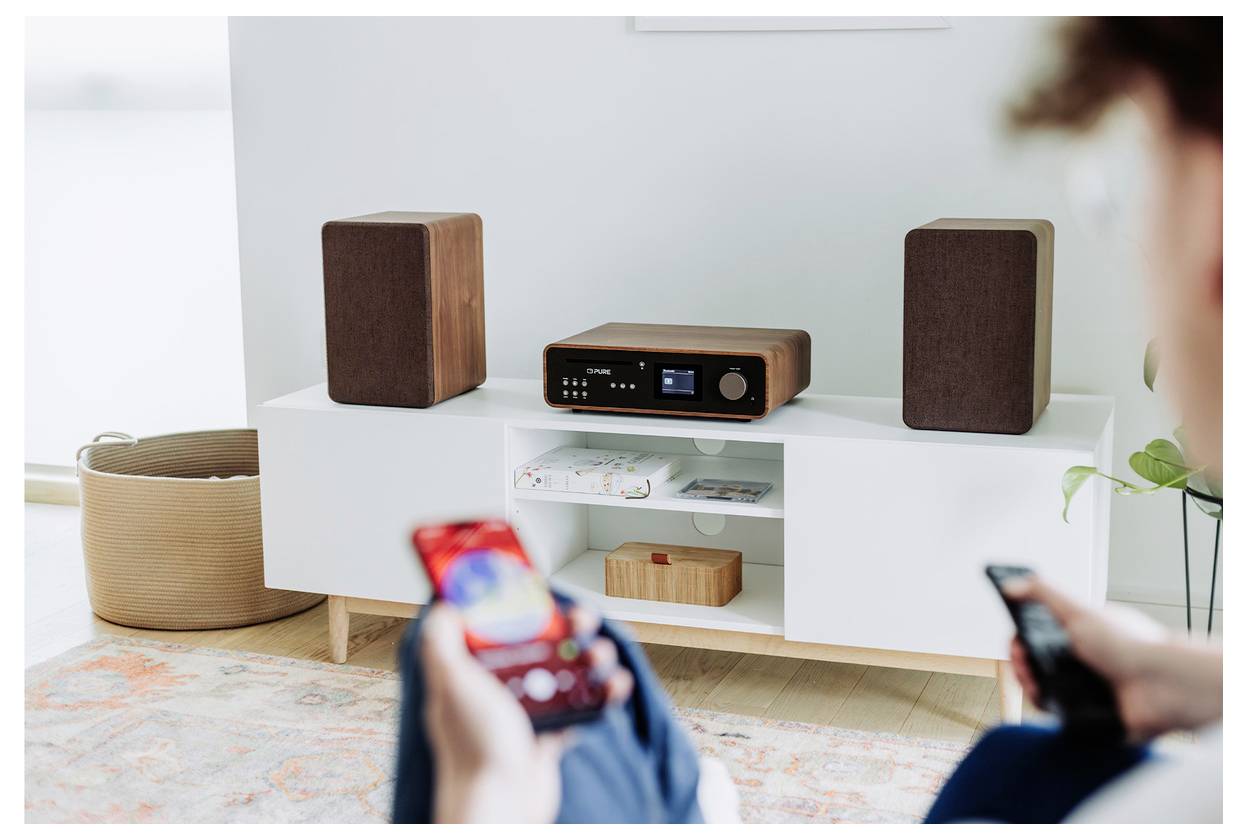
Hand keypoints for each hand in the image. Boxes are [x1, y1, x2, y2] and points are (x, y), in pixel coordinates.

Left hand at [421, 602, 633, 822]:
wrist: (502, 804)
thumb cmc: (474, 746)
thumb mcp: (451, 683)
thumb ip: (441, 642)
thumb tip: (443, 607)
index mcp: (472, 673)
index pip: (495, 627)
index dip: (518, 606)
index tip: (539, 591)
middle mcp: (499, 690)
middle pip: (538, 645)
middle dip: (565, 627)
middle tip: (581, 620)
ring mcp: (526, 712)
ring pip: (565, 671)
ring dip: (589, 657)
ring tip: (599, 655)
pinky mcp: (550, 735)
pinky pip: (583, 706)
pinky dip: (603, 693)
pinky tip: (614, 685)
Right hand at [1004, 576, 1221, 739]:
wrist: (1161, 687)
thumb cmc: (1131, 646)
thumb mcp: (1079, 610)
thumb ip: (1042, 593)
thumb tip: (1010, 584)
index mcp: (1083, 632)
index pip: (1040, 632)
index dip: (1022, 638)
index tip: (1016, 643)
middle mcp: (1084, 658)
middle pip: (1037, 661)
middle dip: (1022, 664)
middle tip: (1023, 665)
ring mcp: (1087, 685)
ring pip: (1043, 686)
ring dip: (1031, 685)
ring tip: (1035, 684)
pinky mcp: (1090, 711)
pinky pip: (1058, 712)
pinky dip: (1049, 706)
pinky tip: (1049, 699)